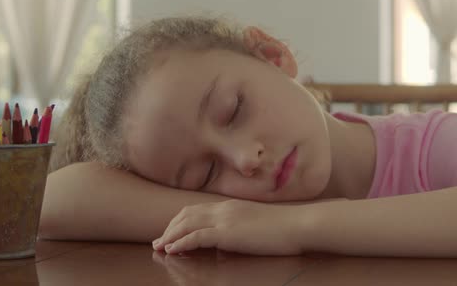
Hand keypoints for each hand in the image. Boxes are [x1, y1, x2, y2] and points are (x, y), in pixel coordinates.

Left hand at [152, 199, 306, 255]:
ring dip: (170, 236)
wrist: (298, 224)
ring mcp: (225, 219)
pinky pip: (196, 237)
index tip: (170, 231)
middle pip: (187, 215)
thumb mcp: (257, 222)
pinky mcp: (228, 233)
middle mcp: (224, 209)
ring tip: (159, 247)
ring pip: (187, 225)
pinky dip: (181, 243)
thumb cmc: (284, 227)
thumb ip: (240, 225)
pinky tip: (172, 250)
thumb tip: (230, 237)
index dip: (179, 220)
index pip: (197, 209)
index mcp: (231, 206)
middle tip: (158, 241)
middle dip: (170, 228)